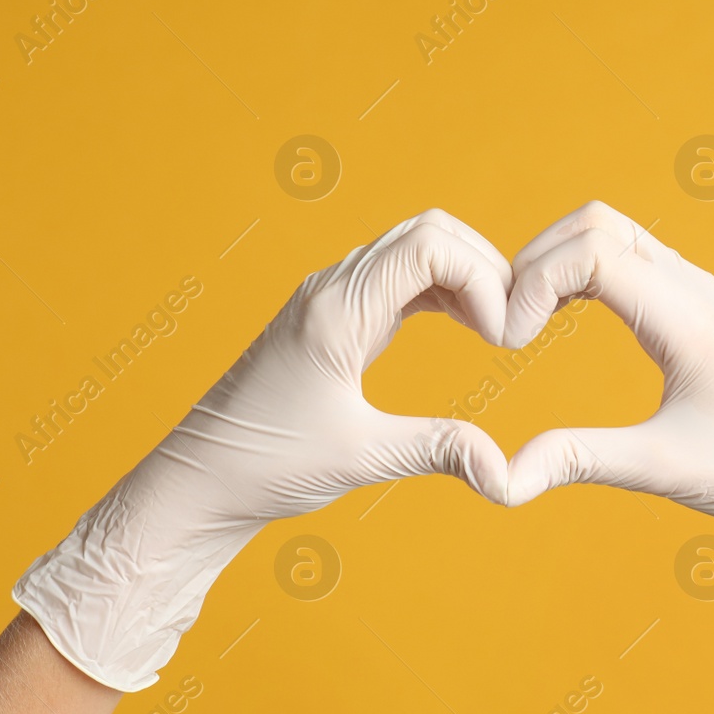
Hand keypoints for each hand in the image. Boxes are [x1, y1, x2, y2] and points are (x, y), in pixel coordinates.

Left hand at [14, 209, 512, 690]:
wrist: (199, 481)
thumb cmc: (263, 466)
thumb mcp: (360, 458)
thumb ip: (438, 449)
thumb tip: (507, 473)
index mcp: (337, 310)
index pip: (429, 244)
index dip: (484, 279)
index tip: (504, 338)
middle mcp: (332, 290)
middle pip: (428, 232)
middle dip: (485, 268)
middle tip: (513, 328)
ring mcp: (331, 300)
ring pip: (414, 250)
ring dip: (465, 278)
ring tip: (497, 331)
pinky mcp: (334, 319)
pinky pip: (398, 280)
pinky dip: (442, 293)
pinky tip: (468, 329)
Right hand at [502, 202, 713, 681]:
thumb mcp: (659, 470)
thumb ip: (577, 460)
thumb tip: (501, 478)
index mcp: (689, 319)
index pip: (591, 251)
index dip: (532, 283)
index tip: (512, 342)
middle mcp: (695, 289)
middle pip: (594, 224)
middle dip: (535, 263)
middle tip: (508, 327)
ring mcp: (697, 290)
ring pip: (609, 232)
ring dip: (556, 263)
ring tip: (524, 323)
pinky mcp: (694, 304)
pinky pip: (627, 256)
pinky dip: (580, 271)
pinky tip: (559, 318)